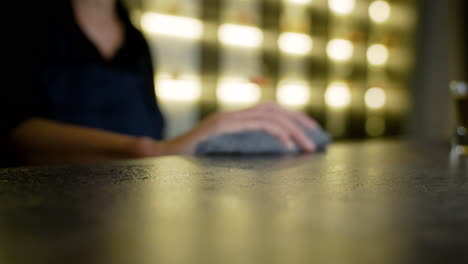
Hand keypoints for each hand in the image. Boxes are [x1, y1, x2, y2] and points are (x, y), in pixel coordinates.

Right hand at [163, 102, 318, 154]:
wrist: (162, 159)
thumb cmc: (189, 162)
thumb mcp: (221, 154)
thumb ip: (241, 149)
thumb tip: (269, 154)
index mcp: (232, 120)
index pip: (268, 110)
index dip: (291, 117)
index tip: (309, 130)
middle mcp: (230, 115)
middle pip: (273, 108)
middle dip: (298, 121)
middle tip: (317, 138)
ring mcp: (226, 119)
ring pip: (269, 115)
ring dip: (293, 130)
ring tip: (308, 148)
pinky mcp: (222, 127)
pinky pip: (257, 124)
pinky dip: (277, 133)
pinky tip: (289, 148)